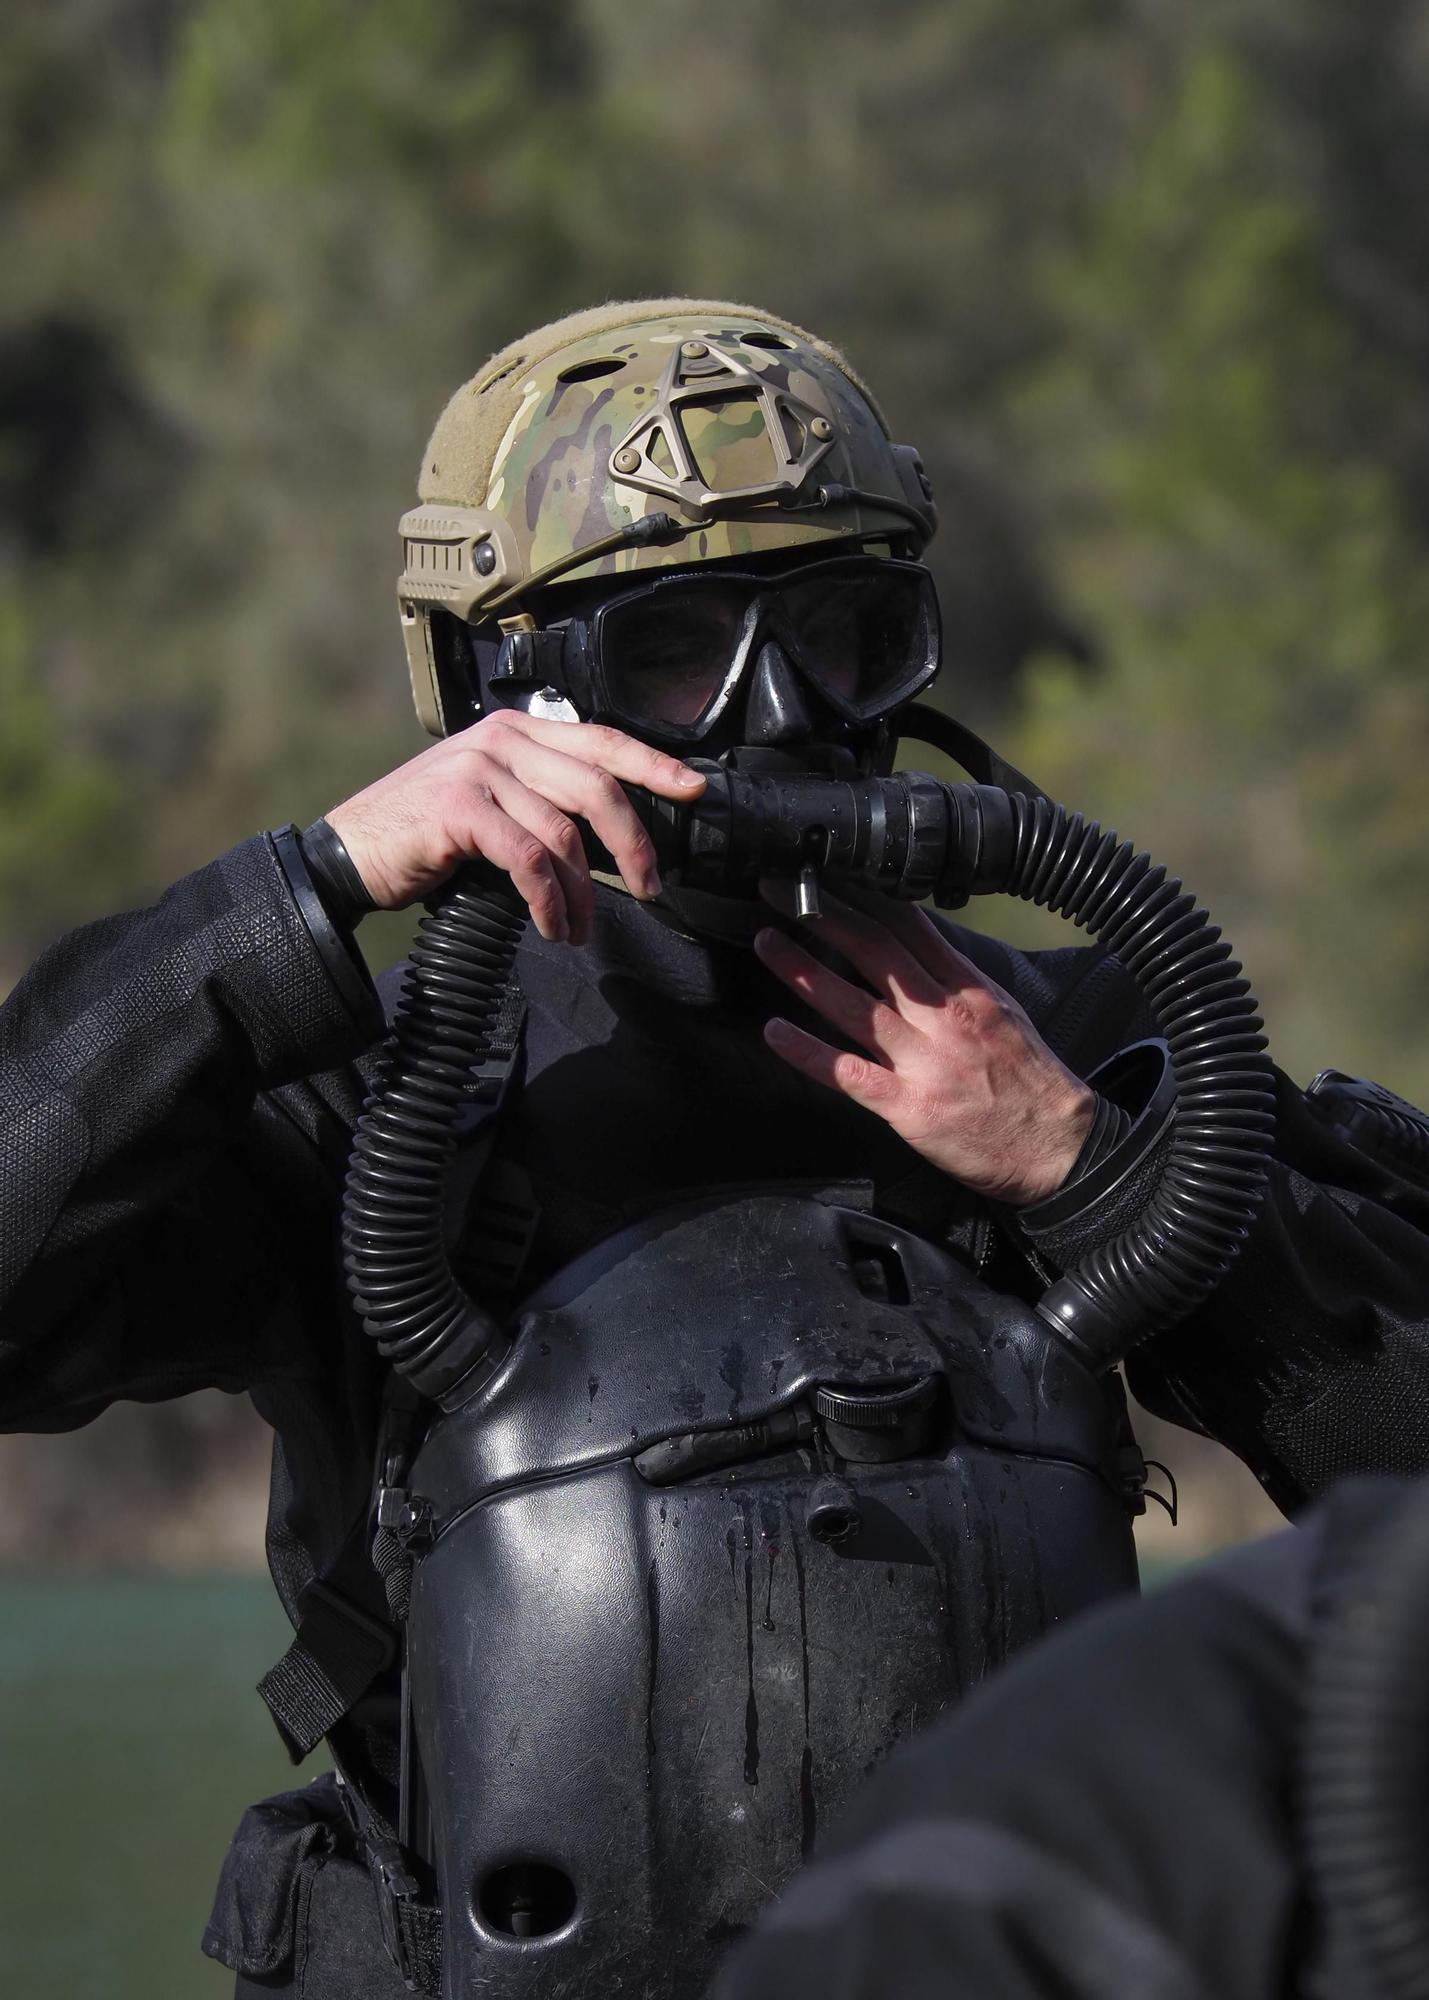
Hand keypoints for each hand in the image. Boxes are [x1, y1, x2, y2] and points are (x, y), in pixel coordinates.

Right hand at [326, 711, 704, 942]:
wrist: (350, 853)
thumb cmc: (428, 836)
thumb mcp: (494, 802)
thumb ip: (543, 800)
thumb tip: (611, 838)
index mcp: (519, 731)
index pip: (602, 740)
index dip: (653, 763)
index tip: (696, 789)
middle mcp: (503, 739)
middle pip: (596, 785)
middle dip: (633, 844)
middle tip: (651, 888)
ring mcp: (479, 770)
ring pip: (564, 833)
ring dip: (583, 894)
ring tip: (580, 929)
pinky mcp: (460, 809)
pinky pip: (529, 860)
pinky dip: (549, 901)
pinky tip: (553, 927)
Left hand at [753, 892, 1093, 1205]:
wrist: (1058, 1148)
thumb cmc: (1027, 1082)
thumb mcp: (1002, 1012)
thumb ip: (953, 980)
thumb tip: (913, 948)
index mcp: (968, 990)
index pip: (910, 927)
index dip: (862, 895)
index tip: (827, 873)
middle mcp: (943, 1018)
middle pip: (875, 953)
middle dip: (824, 916)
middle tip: (780, 891)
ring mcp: (924, 1062)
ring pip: (853, 1005)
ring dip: (803, 971)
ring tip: (767, 943)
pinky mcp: (908, 1107)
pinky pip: (848, 1072)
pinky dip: (807, 1052)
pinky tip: (774, 1031)